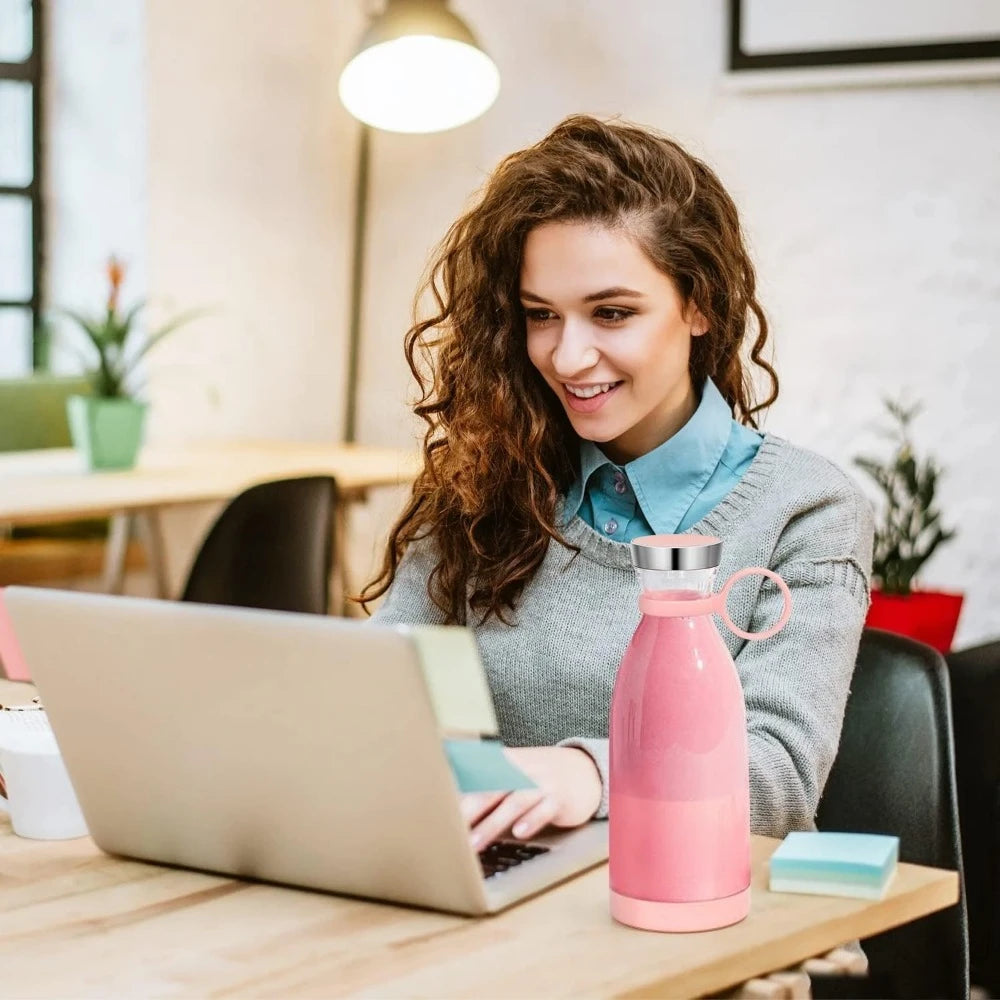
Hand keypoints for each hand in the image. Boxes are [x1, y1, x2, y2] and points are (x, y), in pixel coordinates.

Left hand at [461, 746, 601, 851]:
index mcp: (506, 762)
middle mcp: (522, 769)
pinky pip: (544, 809)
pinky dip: (532, 820)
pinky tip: (519, 833)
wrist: (585, 770)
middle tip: (448, 830)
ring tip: (474, 843)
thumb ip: (488, 785)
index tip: (437, 810)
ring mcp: (542, 782)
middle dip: (468, 811)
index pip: (476, 776)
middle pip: (491, 789)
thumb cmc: (540, 777)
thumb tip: (453, 806)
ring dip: (492, 824)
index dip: (457, 792)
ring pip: (513, 803)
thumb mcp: (515, 772)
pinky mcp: (560, 798)